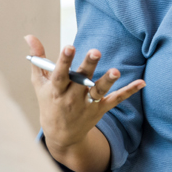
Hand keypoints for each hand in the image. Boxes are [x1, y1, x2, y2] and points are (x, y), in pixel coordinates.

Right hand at [25, 35, 144, 154]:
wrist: (61, 136)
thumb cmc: (49, 103)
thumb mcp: (39, 83)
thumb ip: (37, 58)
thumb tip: (30, 36)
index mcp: (57, 90)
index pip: (60, 75)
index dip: (64, 61)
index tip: (69, 47)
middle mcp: (72, 98)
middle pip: (82, 80)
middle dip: (88, 66)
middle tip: (95, 51)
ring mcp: (88, 104)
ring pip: (99, 91)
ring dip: (108, 81)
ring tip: (115, 71)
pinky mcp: (101, 109)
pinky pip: (116, 100)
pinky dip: (129, 92)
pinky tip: (142, 83)